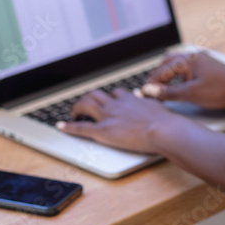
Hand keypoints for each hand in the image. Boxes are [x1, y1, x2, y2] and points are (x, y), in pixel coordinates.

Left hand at [57, 88, 176, 153]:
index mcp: (130, 99)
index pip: (115, 94)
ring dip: (78, 108)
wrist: (163, 129)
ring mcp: (108, 116)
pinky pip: (81, 127)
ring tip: (74, 113)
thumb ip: (147, 101)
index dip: (110, 97)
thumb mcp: (157, 105)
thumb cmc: (164, 121)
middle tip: (85, 106)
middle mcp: (116, 104)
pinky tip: (61, 126)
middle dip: (88, 99)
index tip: (108, 101)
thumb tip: (143, 95)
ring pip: (86, 105)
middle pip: (96, 95)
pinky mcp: (103, 131)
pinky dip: (69, 127)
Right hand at [139, 51, 224, 109]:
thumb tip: (150, 90)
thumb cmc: (221, 91)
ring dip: (167, 75)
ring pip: (177, 65)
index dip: (151, 84)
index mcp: (188, 60)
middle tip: (149, 89)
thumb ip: (168, 92)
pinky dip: (178, 76)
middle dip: (157, 76)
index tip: (143, 94)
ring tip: (160, 88)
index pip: (162, 71)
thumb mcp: (191, 94)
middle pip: (167, 63)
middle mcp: (194, 56)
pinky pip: (187, 68)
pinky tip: (178, 85)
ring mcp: (201, 59)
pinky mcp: (208, 66)